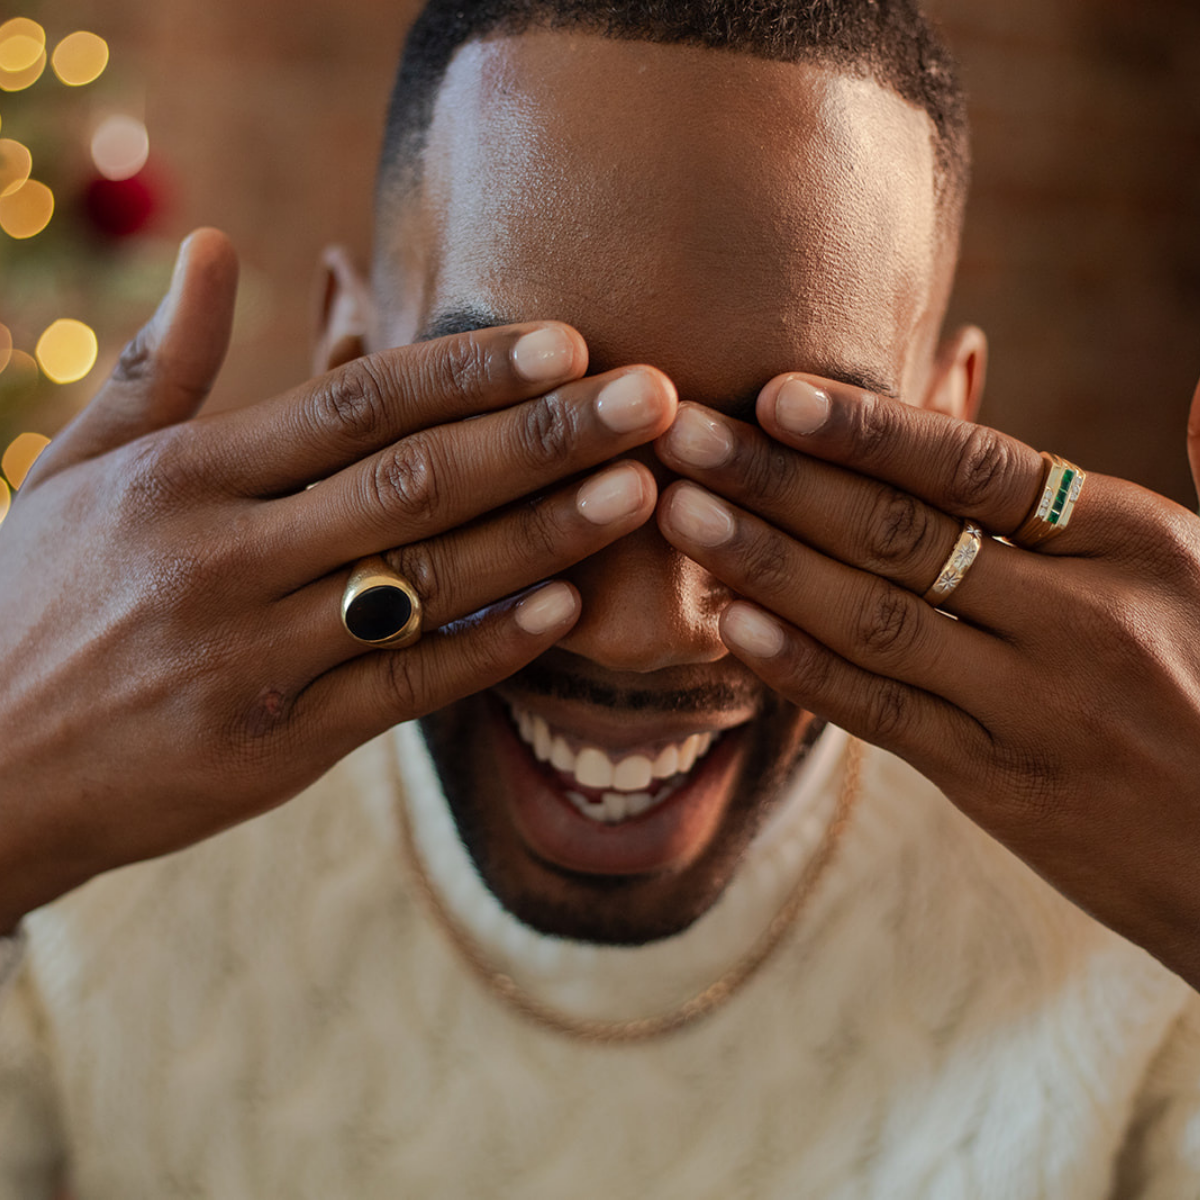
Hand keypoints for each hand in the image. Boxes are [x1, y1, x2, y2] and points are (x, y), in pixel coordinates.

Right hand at [0, 229, 675, 928]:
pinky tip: (563, 609)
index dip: (471, 370)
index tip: (570, 341)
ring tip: (641, 491)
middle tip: (654, 401)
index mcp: (184, 478)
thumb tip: (218, 247)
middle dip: (546, 436)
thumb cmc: (36, 601)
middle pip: (415, 480)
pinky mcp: (277, 745)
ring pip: (425, 579)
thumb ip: (161, 364)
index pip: (357, 404)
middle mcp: (225, 559)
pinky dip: (486, 645)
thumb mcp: (79, 471)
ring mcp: (255, 657)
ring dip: (544, 533)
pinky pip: (403, 685)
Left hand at [656, 372, 1199, 988]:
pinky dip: (802, 668)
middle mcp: (1079, 618)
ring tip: (680, 516)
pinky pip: (881, 715)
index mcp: (1134, 542)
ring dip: (766, 565)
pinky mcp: (995, 784)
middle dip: (779, 481)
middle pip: (900, 534)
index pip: (976, 467)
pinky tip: (733, 626)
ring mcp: (1032, 708)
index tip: (775, 393)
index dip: (868, 429)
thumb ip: (1197, 475)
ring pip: (874, 621)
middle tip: (683, 436)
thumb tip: (1196, 390)